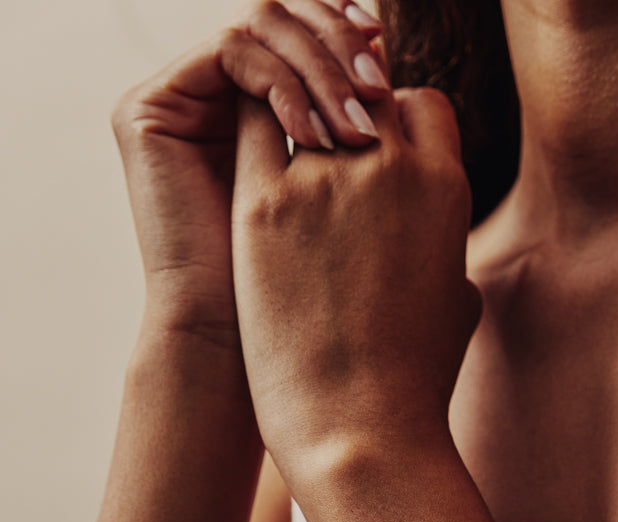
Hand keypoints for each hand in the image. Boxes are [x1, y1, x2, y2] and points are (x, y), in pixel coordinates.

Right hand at [112, 0, 390, 349]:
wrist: (252, 358)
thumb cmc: (321, 310)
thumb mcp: (365, 221)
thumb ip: (389, 165)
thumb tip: (433, 105)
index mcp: (266, 120)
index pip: (316, 42)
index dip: (357, 45)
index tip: (395, 73)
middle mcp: (224, 102)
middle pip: (292, 18)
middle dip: (345, 46)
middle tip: (379, 85)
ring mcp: (184, 102)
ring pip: (266, 24)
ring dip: (322, 68)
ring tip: (357, 131)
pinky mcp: (150, 111)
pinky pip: (233, 51)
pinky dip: (283, 85)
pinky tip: (318, 141)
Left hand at [231, 89, 481, 481]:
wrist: (360, 428)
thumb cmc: (414, 380)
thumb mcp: (459, 305)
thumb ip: (448, 248)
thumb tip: (440, 239)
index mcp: (446, 190)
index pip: (420, 103)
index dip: (398, 122)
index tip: (378, 153)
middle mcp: (391, 169)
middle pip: (363, 95)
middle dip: (348, 116)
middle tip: (326, 153)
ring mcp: (325, 181)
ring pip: (303, 102)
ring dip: (298, 122)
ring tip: (290, 169)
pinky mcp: (263, 205)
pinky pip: (252, 131)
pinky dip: (255, 140)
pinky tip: (255, 178)